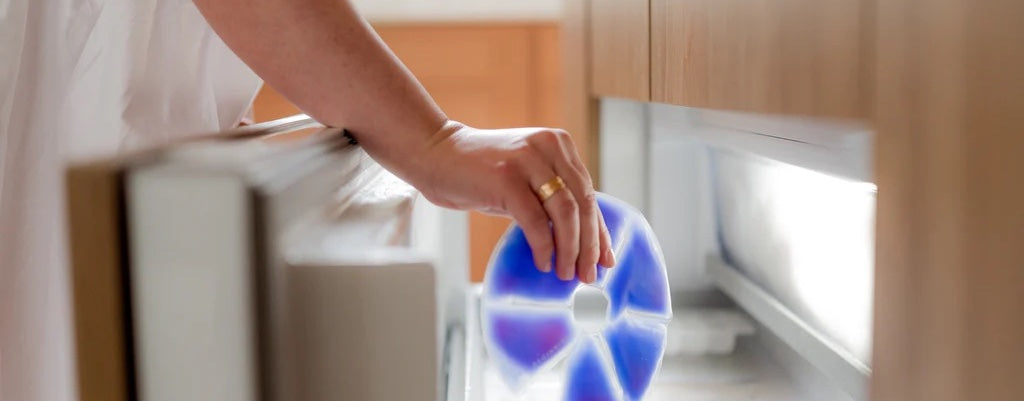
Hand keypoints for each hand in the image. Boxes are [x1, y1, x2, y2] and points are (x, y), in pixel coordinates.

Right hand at [407, 121, 615, 282]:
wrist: (435, 154)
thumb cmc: (480, 172)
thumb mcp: (525, 176)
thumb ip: (551, 196)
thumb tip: (582, 242)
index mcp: (558, 144)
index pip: (589, 193)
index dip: (600, 230)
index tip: (606, 259)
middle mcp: (547, 147)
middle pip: (583, 203)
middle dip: (590, 244)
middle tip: (588, 274)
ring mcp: (527, 160)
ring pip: (565, 212)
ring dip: (570, 249)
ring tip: (566, 273)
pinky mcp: (506, 178)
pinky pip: (536, 221)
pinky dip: (544, 246)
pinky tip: (543, 262)